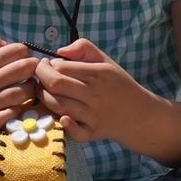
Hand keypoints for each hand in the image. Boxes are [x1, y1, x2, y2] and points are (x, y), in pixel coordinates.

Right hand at [0, 30, 40, 138]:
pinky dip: (17, 110)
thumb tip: (7, 42)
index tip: (21, 59)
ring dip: (29, 90)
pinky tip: (13, 107)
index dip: (24, 53)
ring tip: (23, 89)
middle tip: (28, 73)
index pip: (19, 50)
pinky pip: (13, 113)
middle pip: (26, 69)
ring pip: (24, 92)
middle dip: (32, 69)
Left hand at [34, 37, 159, 143]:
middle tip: (41, 76)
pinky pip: (73, 131)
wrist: (140, 114)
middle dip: (41, 78)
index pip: (61, 66)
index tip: (47, 64)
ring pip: (58, 106)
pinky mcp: (93, 132)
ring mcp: (93, 115)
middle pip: (56, 85)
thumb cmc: (118, 85)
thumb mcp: (106, 61)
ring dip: (44, 98)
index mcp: (99, 73)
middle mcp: (95, 94)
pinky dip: (64, 124)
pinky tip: (62, 116)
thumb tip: (59, 51)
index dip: (48, 64)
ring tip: (45, 91)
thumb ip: (84, 48)